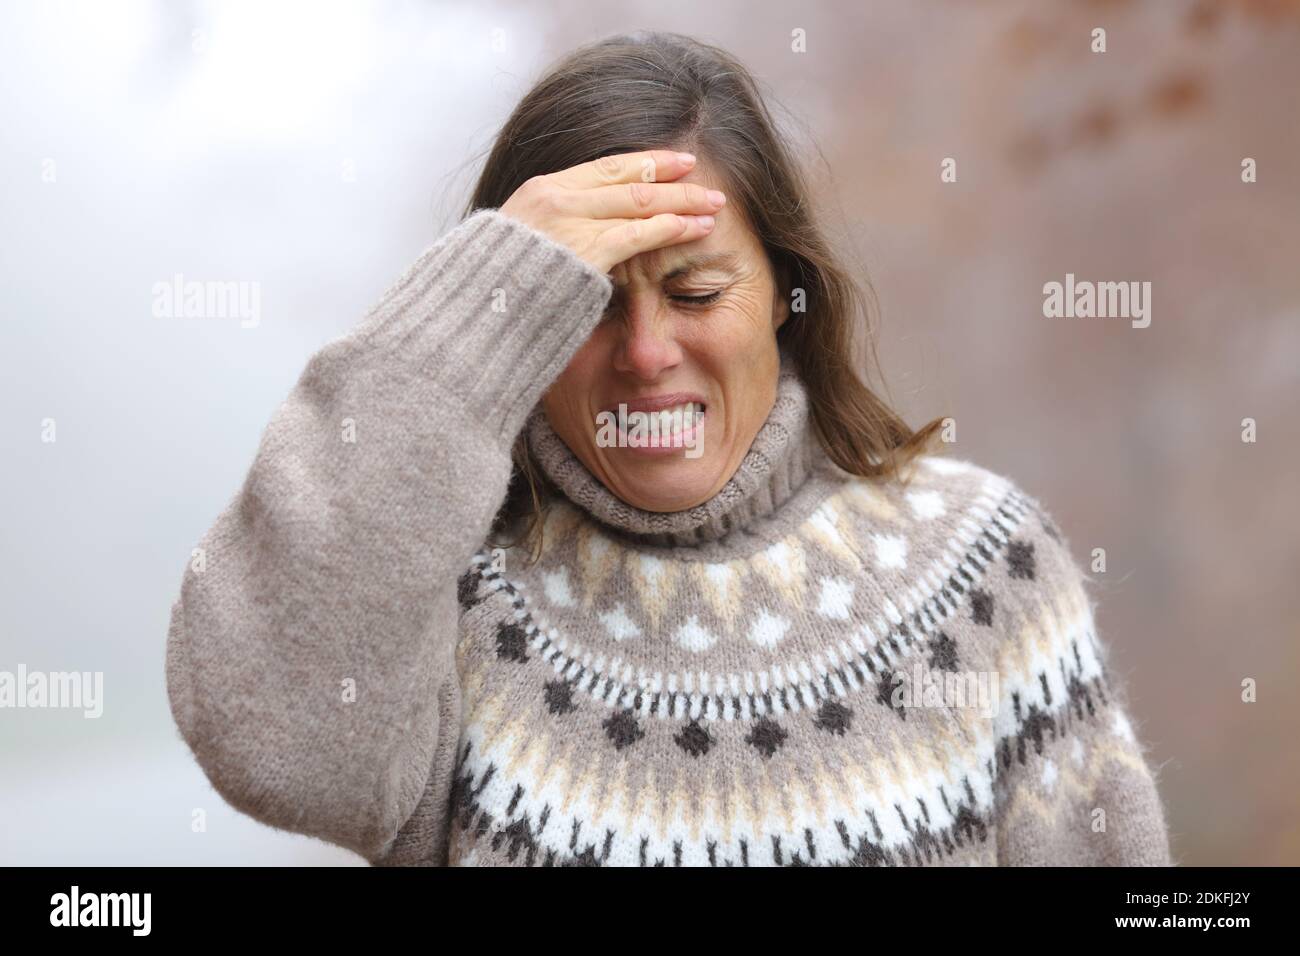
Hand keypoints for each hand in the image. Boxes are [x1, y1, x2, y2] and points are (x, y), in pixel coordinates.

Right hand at [498, 149, 724, 275]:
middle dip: (673, 179)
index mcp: (539, 190)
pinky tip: (692, 228)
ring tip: (713, 207)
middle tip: (706, 183)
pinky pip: (636, 233)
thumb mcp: (517, 247)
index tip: (676, 162)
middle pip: (627, 178)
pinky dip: (669, 228)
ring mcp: (568, 222)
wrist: (472, 312)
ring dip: (682, 202)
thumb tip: (572, 235)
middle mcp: (555, 197)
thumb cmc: (492, 290)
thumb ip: (549, 233)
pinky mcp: (583, 251)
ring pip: (639, 201)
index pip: (603, 167)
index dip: (645, 162)